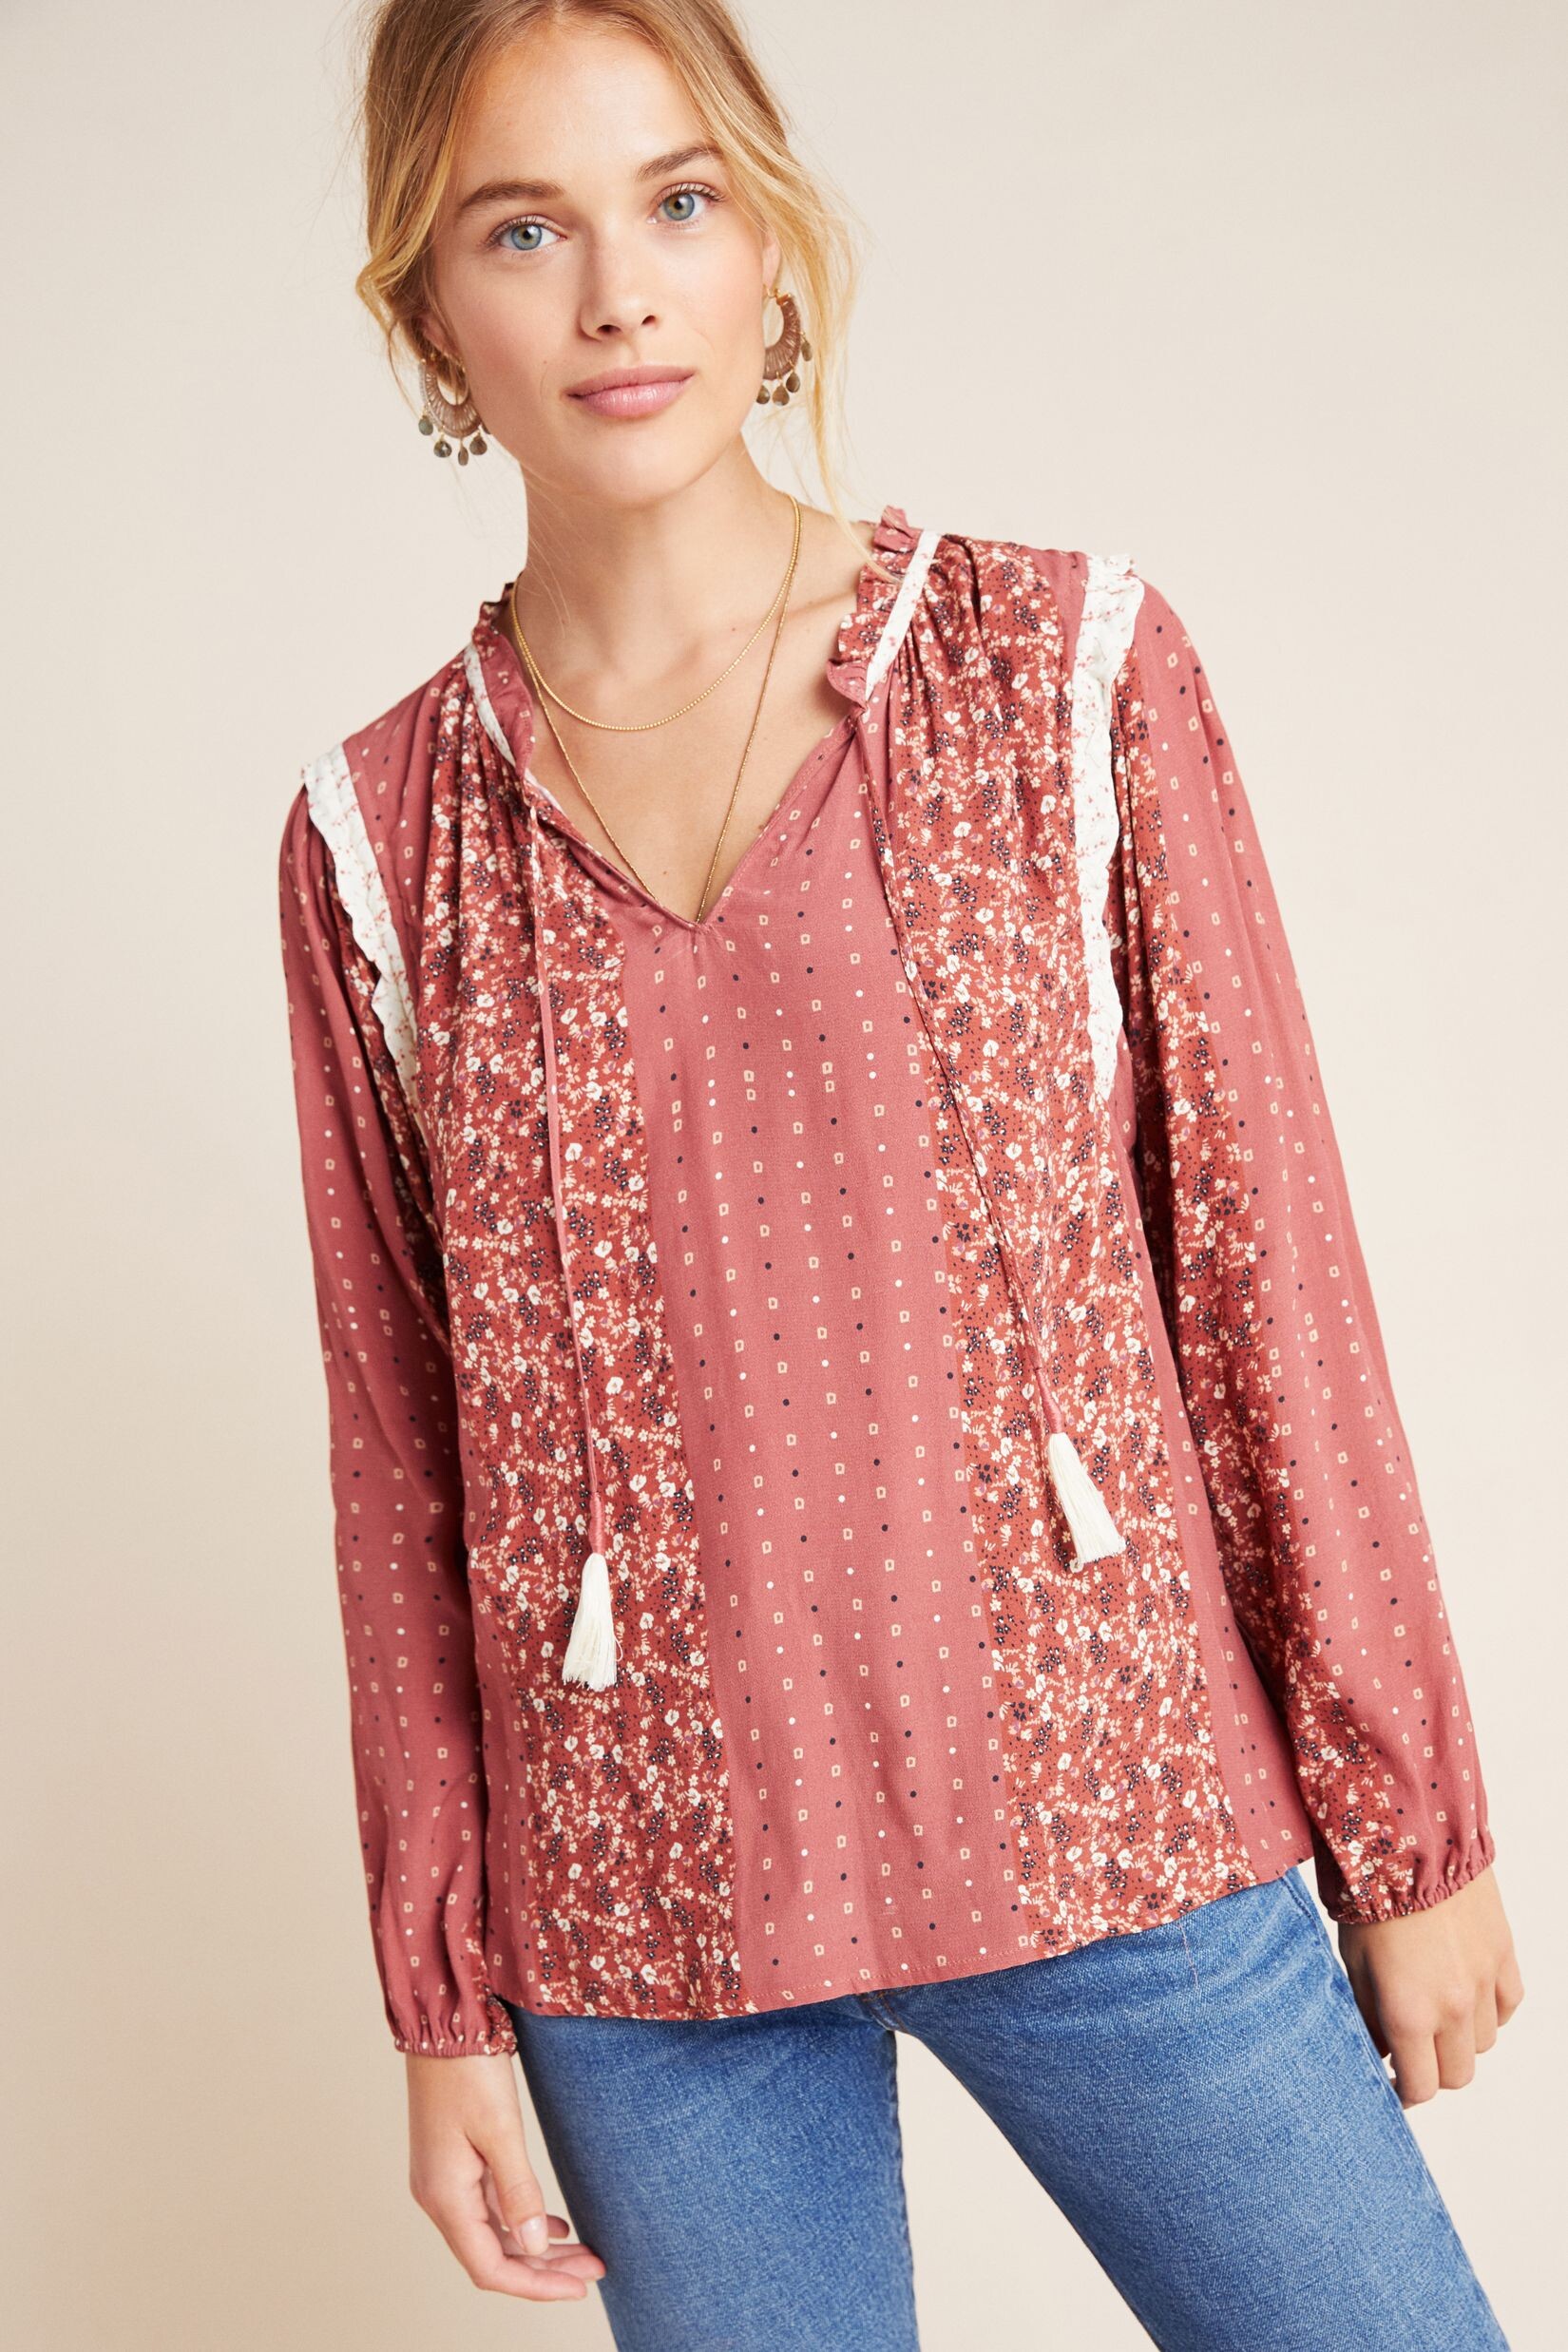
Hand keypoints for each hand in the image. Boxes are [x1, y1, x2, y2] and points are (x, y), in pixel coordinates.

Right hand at [405, 2051, 607, 2300]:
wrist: (442, 2020)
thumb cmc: (469, 2068)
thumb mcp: (501, 2128)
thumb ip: (518, 2190)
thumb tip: (534, 2247)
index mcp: (445, 2196)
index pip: (489, 2268)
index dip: (535, 2286)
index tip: (580, 2287)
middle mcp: (439, 2196)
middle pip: (493, 2256)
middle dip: (544, 2269)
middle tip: (595, 2268)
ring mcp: (443, 2179)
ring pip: (493, 2234)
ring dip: (535, 2248)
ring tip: (582, 2251)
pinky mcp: (453, 2161)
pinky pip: (488, 2208)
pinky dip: (520, 2220)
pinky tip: (550, 2224)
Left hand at [1336, 1867, 1523, 2107]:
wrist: (1410, 1841)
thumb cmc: (1369, 1899)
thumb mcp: (1353, 1964)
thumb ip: (1368, 2017)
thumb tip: (1379, 2053)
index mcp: (1409, 2012)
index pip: (1420, 2085)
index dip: (1405, 2092)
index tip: (1395, 2084)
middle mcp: (1454, 2006)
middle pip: (1457, 2074)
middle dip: (1433, 2071)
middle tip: (1413, 2051)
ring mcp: (1485, 1981)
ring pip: (1485, 2043)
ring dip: (1461, 2040)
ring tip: (1435, 2014)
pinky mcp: (1504, 1955)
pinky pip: (1508, 2006)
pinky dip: (1491, 2010)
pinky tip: (1467, 1994)